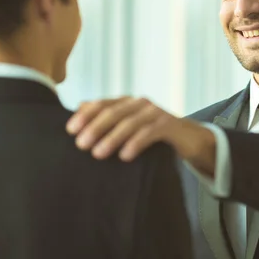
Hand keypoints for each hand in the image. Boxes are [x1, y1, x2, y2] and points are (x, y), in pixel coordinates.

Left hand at [66, 97, 215, 175]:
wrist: (188, 139)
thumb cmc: (152, 134)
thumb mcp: (128, 126)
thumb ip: (106, 117)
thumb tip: (79, 108)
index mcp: (127, 102)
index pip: (101, 104)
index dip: (85, 115)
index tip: (70, 130)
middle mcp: (140, 104)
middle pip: (113, 112)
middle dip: (95, 128)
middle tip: (81, 144)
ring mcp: (155, 112)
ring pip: (130, 122)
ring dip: (112, 138)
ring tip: (98, 154)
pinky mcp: (169, 125)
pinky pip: (150, 132)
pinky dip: (136, 143)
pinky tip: (125, 156)